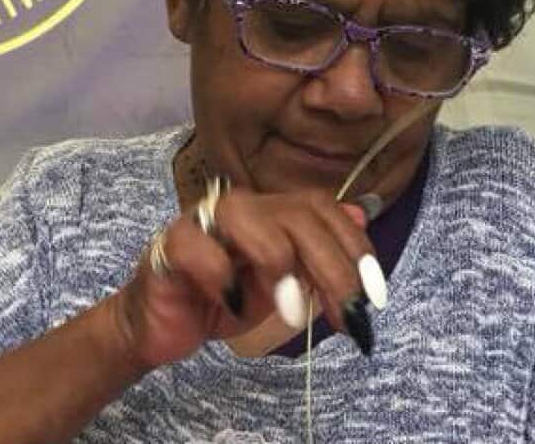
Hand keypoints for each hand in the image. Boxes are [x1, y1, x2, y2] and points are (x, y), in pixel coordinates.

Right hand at [114, 186, 379, 367]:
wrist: (161, 325)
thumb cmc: (224, 301)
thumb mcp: (285, 287)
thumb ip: (318, 258)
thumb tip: (362, 215)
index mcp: (270, 213)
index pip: (321, 208)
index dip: (353, 245)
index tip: (373, 294)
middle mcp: (239, 208)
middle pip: (294, 214)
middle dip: (330, 265)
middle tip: (347, 313)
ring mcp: (202, 222)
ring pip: (244, 213)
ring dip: (277, 261)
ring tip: (291, 311)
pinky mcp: (168, 247)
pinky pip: (196, 246)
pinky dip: (221, 275)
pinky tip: (233, 305)